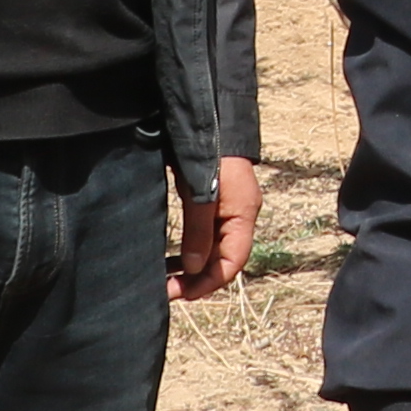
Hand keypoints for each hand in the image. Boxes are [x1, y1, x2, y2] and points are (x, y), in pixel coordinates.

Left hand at [172, 158, 261, 300]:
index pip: (232, 262)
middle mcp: (240, 214)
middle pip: (222, 258)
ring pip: (213, 247)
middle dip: (197, 277)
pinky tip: (172, 255)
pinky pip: (206, 232)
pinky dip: (191, 247)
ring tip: (166, 276)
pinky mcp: (214, 198)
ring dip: (192, 264)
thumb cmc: (209, 153)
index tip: (181, 293)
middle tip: (166, 289)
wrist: (211, 116)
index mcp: (244, 215)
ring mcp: (228, 206)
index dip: (209, 283)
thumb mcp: (201, 196)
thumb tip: (194, 269)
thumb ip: (199, 232)